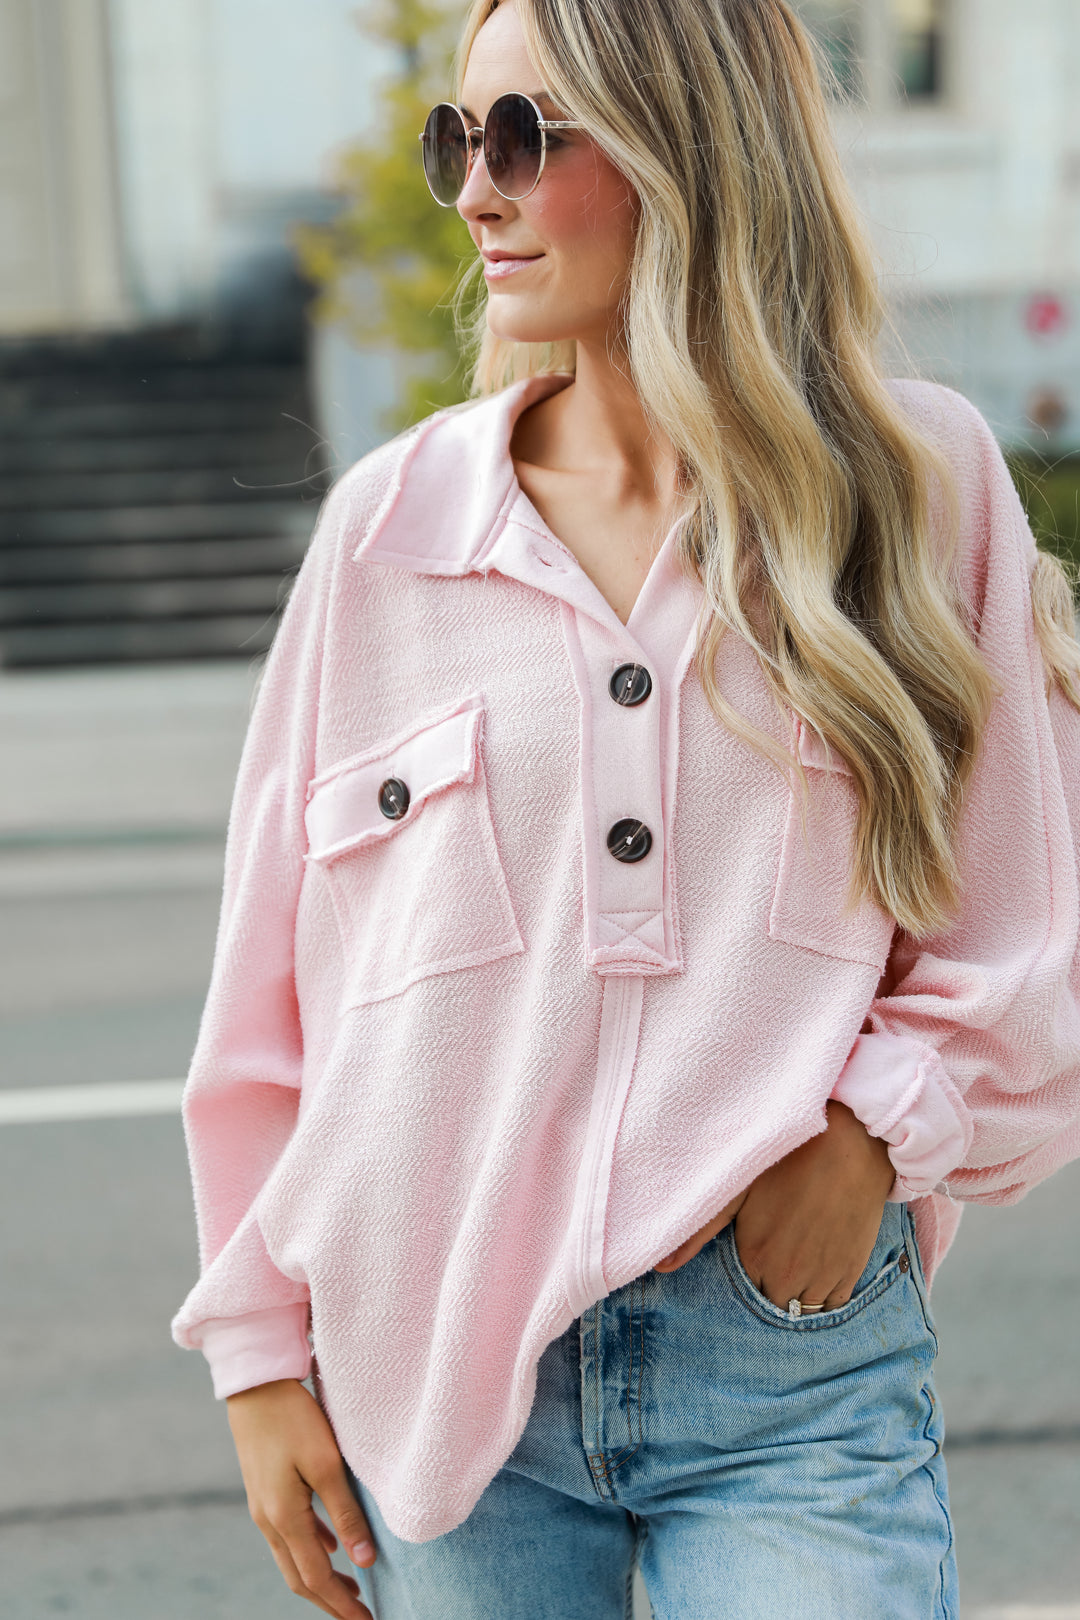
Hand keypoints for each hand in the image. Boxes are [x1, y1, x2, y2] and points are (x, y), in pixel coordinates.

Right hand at [227, 1378, 375, 1619]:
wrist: (255, 1385)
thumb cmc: (294, 1418)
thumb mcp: (326, 1463)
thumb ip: (345, 1512)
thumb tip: (365, 1563)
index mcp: (283, 1518)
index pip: (316, 1578)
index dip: (341, 1605)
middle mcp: (268, 1520)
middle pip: (299, 1578)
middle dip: (330, 1602)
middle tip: (359, 1616)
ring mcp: (263, 1506)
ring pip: (292, 1559)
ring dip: (320, 1578)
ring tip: (350, 1589)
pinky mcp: (265, 1490)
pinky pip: (288, 1535)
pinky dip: (311, 1550)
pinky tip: (330, 1546)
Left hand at [653, 1101, 894, 1308]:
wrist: (850, 1144)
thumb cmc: (789, 1159)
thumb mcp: (739, 1189)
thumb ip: (699, 1231)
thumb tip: (661, 1266)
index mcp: (754, 1256)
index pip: (742, 1289)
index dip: (747, 1269)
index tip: (754, 1249)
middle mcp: (785, 1276)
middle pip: (771, 1302)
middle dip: (770, 1284)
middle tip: (776, 1254)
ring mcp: (821, 1277)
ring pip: (802, 1308)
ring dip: (797, 1292)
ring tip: (797, 1260)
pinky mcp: (849, 1272)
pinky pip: (833, 1305)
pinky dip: (824, 1294)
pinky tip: (819, 1267)